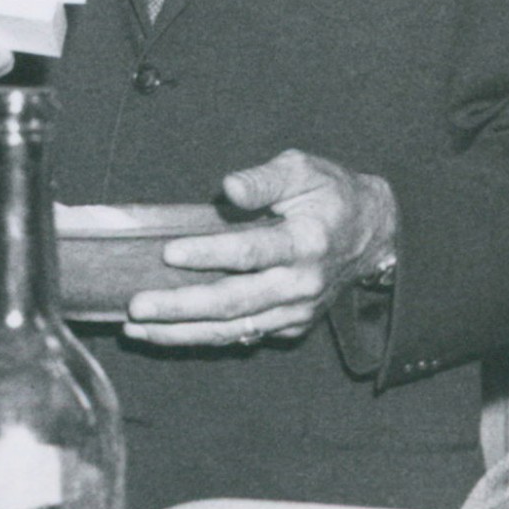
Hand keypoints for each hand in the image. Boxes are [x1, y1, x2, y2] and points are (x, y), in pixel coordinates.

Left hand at [126, 148, 398, 348]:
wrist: (372, 235)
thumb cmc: (328, 195)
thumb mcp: (303, 169)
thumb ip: (265, 178)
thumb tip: (230, 188)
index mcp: (305, 242)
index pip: (251, 252)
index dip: (210, 253)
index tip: (169, 252)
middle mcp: (300, 284)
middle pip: (234, 302)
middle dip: (181, 307)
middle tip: (136, 307)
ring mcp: (295, 311)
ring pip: (232, 329)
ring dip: (181, 332)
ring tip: (136, 328)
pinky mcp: (289, 326)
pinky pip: (240, 336)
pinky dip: (201, 338)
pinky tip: (164, 334)